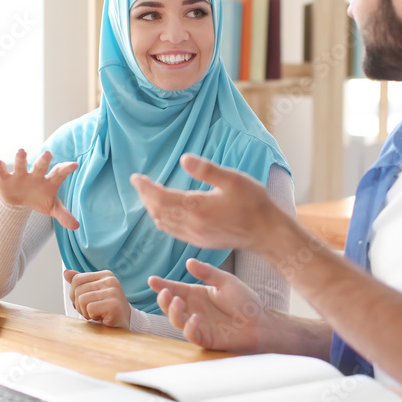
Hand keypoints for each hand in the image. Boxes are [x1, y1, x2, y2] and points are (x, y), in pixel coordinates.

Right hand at [0, 149, 78, 229]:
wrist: (18, 201)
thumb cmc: (39, 199)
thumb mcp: (52, 207)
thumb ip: (63, 214)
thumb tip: (76, 226)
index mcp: (49, 181)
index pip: (59, 173)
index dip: (66, 168)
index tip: (75, 165)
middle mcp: (35, 175)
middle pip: (40, 167)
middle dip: (43, 161)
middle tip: (48, 154)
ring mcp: (21, 175)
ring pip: (21, 165)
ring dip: (21, 159)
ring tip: (21, 151)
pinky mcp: (6, 178)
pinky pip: (2, 171)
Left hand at [64, 269, 131, 328]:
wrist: (122, 324)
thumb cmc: (105, 309)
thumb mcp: (92, 293)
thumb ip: (81, 283)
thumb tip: (66, 272)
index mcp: (106, 275)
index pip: (77, 279)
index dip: (74, 294)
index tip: (84, 302)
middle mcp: (111, 280)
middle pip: (78, 290)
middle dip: (80, 305)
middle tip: (91, 310)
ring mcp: (114, 292)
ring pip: (82, 300)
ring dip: (85, 312)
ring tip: (97, 314)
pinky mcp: (114, 305)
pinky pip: (90, 309)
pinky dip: (92, 316)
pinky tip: (102, 317)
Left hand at [129, 153, 272, 249]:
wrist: (267, 232)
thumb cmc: (253, 202)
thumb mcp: (233, 179)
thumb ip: (206, 169)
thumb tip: (183, 159)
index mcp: (197, 208)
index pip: (161, 197)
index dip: (145, 187)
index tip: (135, 177)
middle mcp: (192, 225)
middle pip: (158, 211)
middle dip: (145, 197)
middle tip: (139, 183)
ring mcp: (196, 236)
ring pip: (163, 223)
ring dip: (152, 209)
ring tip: (147, 195)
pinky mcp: (200, 241)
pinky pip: (173, 232)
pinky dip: (163, 220)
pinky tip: (164, 212)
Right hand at [148, 258, 265, 352]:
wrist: (260, 322)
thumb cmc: (245, 302)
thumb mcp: (226, 281)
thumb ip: (208, 273)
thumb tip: (188, 262)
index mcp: (196, 294)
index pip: (174, 288)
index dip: (161, 285)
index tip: (151, 280)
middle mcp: (194, 309)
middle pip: (169, 306)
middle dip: (163, 300)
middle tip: (165, 292)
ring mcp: (198, 324)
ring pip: (176, 320)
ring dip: (173, 312)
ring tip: (178, 302)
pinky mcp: (206, 338)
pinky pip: (191, 335)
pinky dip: (190, 328)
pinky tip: (196, 319)